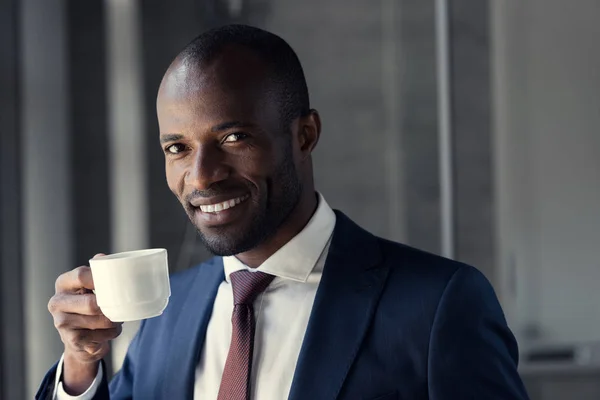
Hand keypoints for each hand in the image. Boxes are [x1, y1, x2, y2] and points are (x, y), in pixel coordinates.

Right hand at [47, 254, 122, 394]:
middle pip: (92, 303)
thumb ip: (97, 271)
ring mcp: (61, 323)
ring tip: (116, 318)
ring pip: (100, 320)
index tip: (116, 282)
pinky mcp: (71, 340)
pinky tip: (109, 331)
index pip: (81, 275)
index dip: (100, 278)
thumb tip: (103, 257)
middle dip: (111, 306)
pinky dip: (111, 333)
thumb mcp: (89, 286)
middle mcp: (57, 302)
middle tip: (121, 305)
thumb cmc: (88, 305)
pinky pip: (101, 335)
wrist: (79, 339)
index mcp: (63, 284)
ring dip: (114, 321)